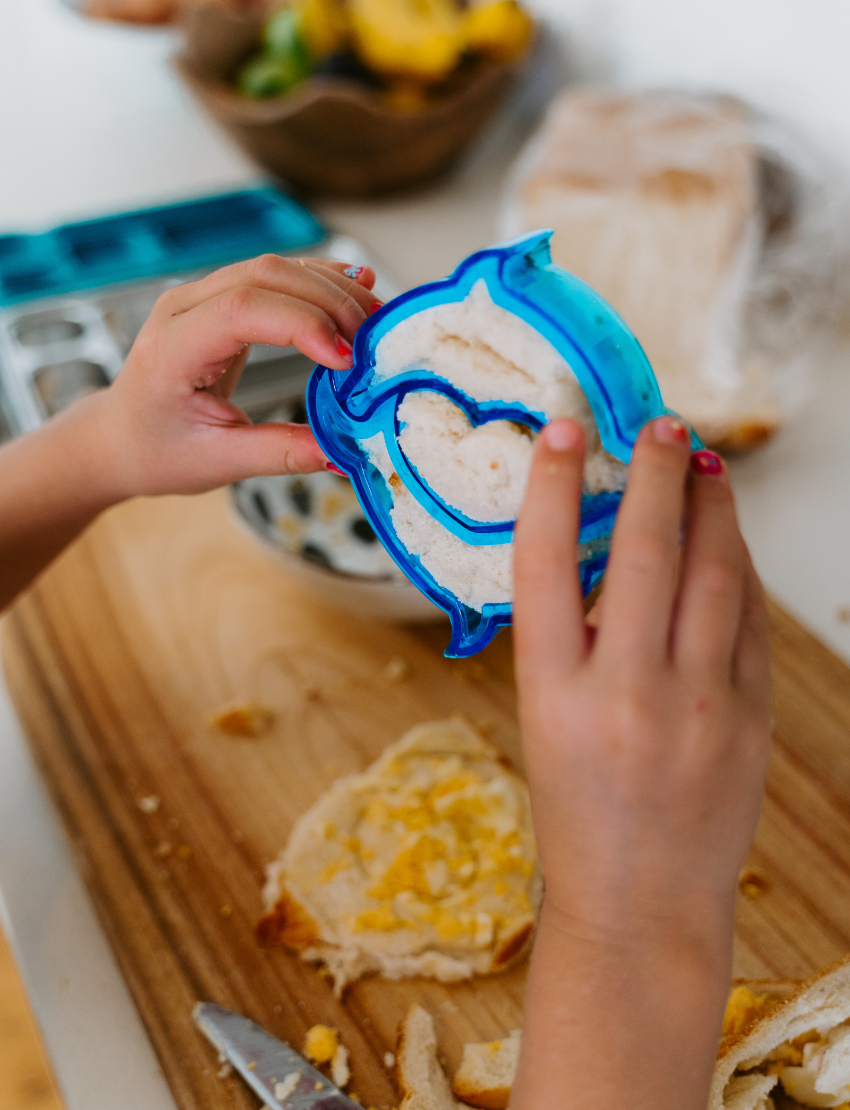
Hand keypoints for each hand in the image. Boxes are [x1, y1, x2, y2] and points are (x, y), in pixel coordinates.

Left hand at [0, 254, 376, 608]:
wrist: (121, 437)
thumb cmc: (157, 450)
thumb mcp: (219, 463)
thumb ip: (281, 453)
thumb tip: (342, 451)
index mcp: (173, 347)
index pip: (243, 310)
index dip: (302, 325)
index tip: (345, 362)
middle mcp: (183, 308)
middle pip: (266, 277)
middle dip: (328, 302)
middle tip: (374, 340)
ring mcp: (200, 296)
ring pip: (274, 269)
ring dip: (329, 288)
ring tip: (376, 319)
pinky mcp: (221, 299)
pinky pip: (273, 277)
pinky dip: (317, 281)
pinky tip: (354, 287)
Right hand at [509, 416, 770, 1109]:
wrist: (639, 903)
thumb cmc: (577, 812)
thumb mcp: (545, 720)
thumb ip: (573, 640)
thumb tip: (610, 552)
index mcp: (553, 693)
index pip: (543, 562)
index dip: (551, 485)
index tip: (561, 431)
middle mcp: (626, 691)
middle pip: (644, 550)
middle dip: (653, 472)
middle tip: (657, 425)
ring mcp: (698, 705)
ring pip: (716, 573)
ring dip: (711, 507)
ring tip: (703, 467)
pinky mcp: (750, 718)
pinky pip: (752, 619)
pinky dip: (741, 568)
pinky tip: (730, 542)